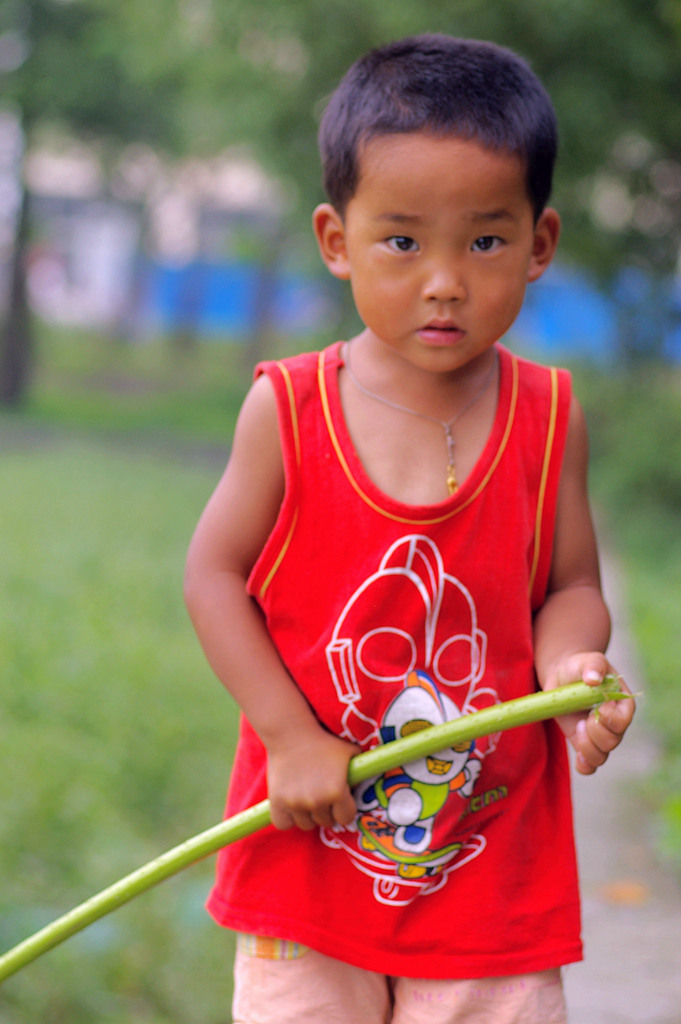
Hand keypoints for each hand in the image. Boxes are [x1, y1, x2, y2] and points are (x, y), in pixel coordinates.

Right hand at [267, 728, 359, 830]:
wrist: (292, 733)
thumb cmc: (324, 741)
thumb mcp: (350, 752)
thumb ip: (359, 773)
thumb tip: (366, 786)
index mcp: (336, 792)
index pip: (345, 818)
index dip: (344, 810)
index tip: (339, 801)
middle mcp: (317, 801)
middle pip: (326, 822)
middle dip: (326, 811)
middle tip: (321, 794)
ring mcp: (295, 803)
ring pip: (306, 824)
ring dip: (307, 815)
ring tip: (306, 796)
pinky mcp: (277, 802)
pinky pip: (284, 824)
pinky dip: (286, 818)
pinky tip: (290, 804)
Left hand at [542, 652, 635, 774]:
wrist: (562, 675)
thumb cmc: (578, 666)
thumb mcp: (587, 660)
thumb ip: (593, 665)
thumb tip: (594, 678)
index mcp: (621, 702)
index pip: (624, 719)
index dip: (611, 718)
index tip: (598, 707)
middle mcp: (613, 722)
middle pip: (613, 741)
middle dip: (596, 733)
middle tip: (583, 720)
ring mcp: (598, 735)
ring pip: (601, 755)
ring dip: (587, 748)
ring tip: (578, 728)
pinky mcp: (583, 742)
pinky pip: (589, 764)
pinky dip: (585, 765)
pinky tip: (578, 760)